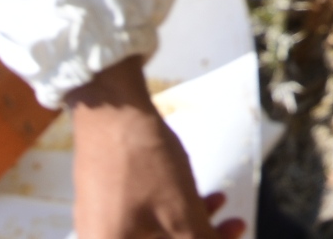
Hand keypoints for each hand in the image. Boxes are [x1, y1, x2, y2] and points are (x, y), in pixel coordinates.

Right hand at [67, 58, 243, 238]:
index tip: (229, 237)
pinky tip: (201, 195)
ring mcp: (98, 225)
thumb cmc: (142, 164)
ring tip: (222, 202)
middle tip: (235, 226)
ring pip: (154, 234)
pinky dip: (172, 212)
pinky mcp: (104, 204)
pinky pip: (143, 219)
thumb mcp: (181, 215)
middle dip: (201, 237)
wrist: (111, 108)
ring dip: (192, 223)